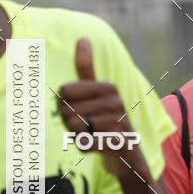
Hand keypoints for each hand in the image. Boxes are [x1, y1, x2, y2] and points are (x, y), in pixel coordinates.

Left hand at [59, 38, 148, 179]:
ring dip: (77, 135)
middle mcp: (115, 101)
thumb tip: (82, 38)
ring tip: (93, 135)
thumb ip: (86, 68)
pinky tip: (96, 146)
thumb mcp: (97, 93)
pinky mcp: (116, 141)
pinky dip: (84, 147)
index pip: (65, 91)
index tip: (80, 110)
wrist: (127, 155)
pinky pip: (83, 143)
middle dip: (70, 122)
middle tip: (87, 126)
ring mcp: (118, 121)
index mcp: (108, 87)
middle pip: (66, 110)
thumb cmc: (106, 122)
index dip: (65, 104)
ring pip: (73, 127)